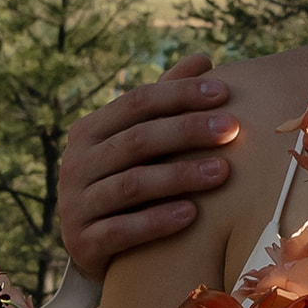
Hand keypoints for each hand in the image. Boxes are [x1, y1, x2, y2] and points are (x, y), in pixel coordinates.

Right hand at [58, 53, 238, 280]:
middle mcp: (76, 164)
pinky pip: (122, 230)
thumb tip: (202, 59)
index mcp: (89, 131)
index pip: (137, 102)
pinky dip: (157, 221)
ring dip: (179, 176)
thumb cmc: (128, 182)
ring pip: (132, 184)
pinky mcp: (81, 243)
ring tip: (222, 172)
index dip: (180, 95)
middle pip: (137, 140)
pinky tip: (193, 215)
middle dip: (187, 132)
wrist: (94, 248)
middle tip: (232, 129)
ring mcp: (75, 204)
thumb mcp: (139, 142)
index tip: (225, 93)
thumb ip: (166, 102)